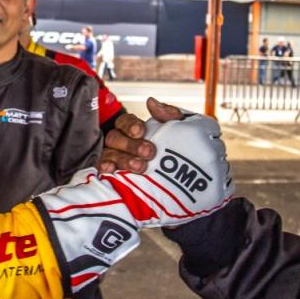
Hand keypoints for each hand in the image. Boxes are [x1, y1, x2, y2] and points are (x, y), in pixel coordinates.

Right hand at [37, 109, 232, 291]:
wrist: (195, 196)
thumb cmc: (189, 159)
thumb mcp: (189, 132)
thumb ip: (173, 116)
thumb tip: (151, 102)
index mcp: (139, 133)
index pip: (126, 122)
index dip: (131, 125)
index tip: (142, 132)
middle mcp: (126, 147)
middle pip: (115, 137)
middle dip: (130, 144)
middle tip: (149, 153)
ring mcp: (120, 164)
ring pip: (110, 154)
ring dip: (123, 159)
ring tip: (141, 168)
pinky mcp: (119, 183)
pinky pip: (104, 172)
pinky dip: (106, 169)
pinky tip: (112, 172)